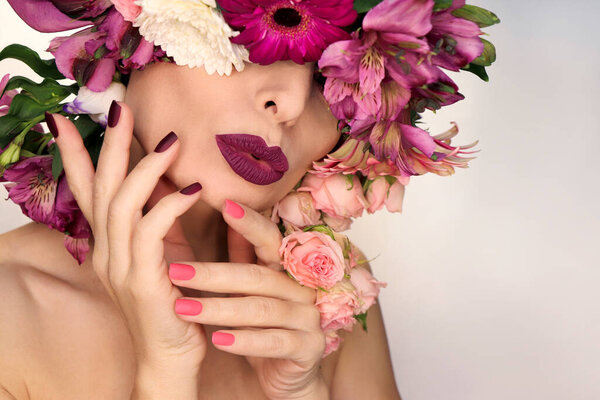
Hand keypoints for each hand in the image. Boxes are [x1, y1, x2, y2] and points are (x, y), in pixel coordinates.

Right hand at [49, 103, 206, 392]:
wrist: (170, 357)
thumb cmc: (171, 302)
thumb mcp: (163, 252)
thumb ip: (157, 218)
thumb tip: (167, 179)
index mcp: (108, 244)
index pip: (87, 191)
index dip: (76, 155)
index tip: (66, 120)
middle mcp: (106, 252)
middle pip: (103, 187)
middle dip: (110, 146)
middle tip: (120, 109)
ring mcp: (120, 268)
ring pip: (123, 205)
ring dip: (146, 169)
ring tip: (171, 141)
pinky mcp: (142, 283)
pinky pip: (151, 233)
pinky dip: (170, 206)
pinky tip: (193, 190)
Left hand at [168, 200, 327, 399]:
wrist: (288, 373)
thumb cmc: (265, 324)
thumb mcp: (251, 287)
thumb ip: (242, 252)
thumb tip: (222, 210)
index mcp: (287, 270)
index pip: (271, 240)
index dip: (250, 224)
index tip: (224, 205)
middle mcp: (302, 289)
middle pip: (257, 276)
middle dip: (214, 274)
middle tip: (176, 272)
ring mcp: (309, 318)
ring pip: (263, 309)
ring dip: (221, 309)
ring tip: (184, 308)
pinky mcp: (309, 348)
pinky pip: (276, 342)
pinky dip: (246, 341)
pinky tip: (217, 341)